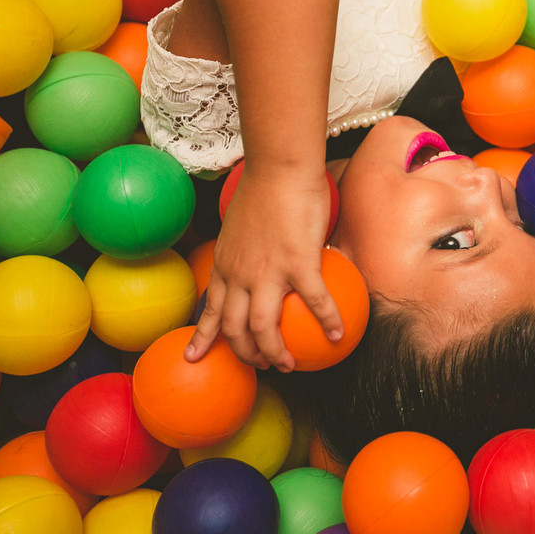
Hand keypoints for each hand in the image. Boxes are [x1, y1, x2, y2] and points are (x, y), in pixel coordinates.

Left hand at [185, 166, 342, 369]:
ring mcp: (268, 272)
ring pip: (262, 328)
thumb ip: (248, 248)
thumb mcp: (240, 224)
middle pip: (234, 328)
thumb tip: (265, 258)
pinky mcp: (298, 264)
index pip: (211, 309)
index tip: (195, 357)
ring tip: (290, 365)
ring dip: (275, 353)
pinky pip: (314, 302)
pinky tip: (339, 334)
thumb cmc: (265, 187)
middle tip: (260, 366)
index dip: (203, 337)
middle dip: (244, 354)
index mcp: (225, 264)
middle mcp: (240, 274)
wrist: (280, 168)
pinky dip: (327, 321)